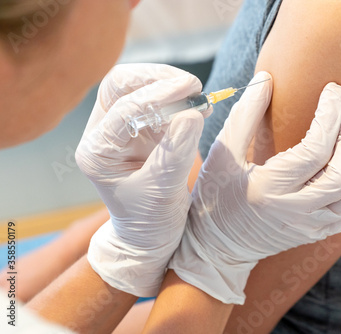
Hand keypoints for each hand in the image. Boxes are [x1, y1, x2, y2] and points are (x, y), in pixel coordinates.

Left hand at [76, 64, 204, 296]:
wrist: (150, 235)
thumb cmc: (150, 221)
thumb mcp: (163, 191)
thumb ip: (176, 152)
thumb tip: (193, 113)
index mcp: (98, 152)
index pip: (123, 109)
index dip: (158, 96)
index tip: (192, 90)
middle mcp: (102, 134)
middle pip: (119, 85)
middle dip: (156, 79)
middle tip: (191, 85)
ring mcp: (120, 129)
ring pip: (136, 87)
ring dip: (167, 85)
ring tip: (198, 97)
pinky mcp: (140, 128)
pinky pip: (155, 101)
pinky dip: (177, 98)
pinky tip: (197, 105)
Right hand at [168, 72, 340, 303]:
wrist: (217, 247)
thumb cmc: (215, 196)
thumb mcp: (221, 152)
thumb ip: (244, 115)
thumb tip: (267, 78)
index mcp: (267, 188)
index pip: (315, 150)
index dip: (331, 115)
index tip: (334, 90)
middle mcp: (293, 211)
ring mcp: (308, 227)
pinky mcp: (316, 233)